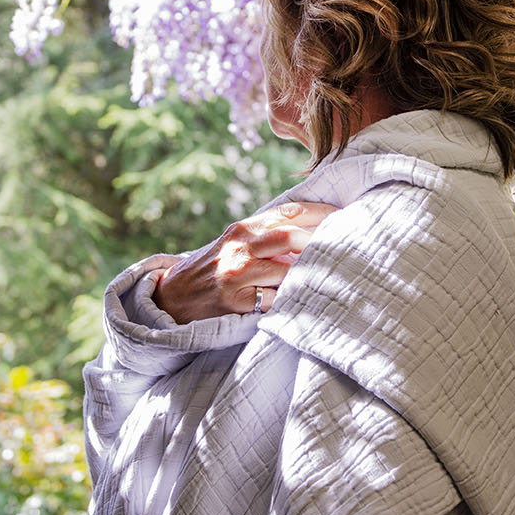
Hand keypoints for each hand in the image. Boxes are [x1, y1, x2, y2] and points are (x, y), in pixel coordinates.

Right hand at [152, 201, 337, 323]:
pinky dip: (291, 300)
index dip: (317, 212)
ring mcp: (236, 275)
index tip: (341, 215)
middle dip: (318, 240)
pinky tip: (305, 300)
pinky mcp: (235, 302)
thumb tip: (312, 230)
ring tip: (331, 274)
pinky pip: (273, 301)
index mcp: (242, 229)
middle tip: (342, 246)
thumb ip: (266, 236)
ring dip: (309, 273)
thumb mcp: (234, 244)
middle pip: (288, 236)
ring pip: (285, 270)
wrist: (172, 297)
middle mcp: (239, 247)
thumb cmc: (213, 269)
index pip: (286, 212)